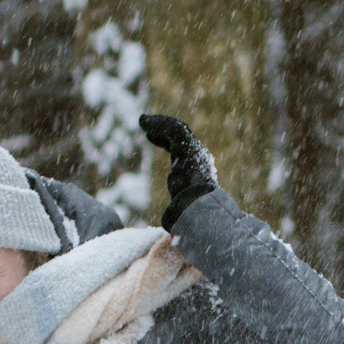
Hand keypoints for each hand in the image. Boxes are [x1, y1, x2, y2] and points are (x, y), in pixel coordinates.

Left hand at [140, 112, 218, 229]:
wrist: (200, 210)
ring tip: (143, 121)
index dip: (167, 140)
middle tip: (147, 125)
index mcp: (198, 170)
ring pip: (177, 130)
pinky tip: (145, 123)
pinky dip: (159, 124)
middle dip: (164, 129)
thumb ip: (177, 209)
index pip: (183, 149)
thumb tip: (170, 222)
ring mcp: (195, 151)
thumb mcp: (182, 211)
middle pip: (181, 137)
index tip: (152, 136)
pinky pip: (173, 129)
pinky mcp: (188, 146)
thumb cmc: (191, 217)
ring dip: (159, 124)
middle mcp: (199, 158)